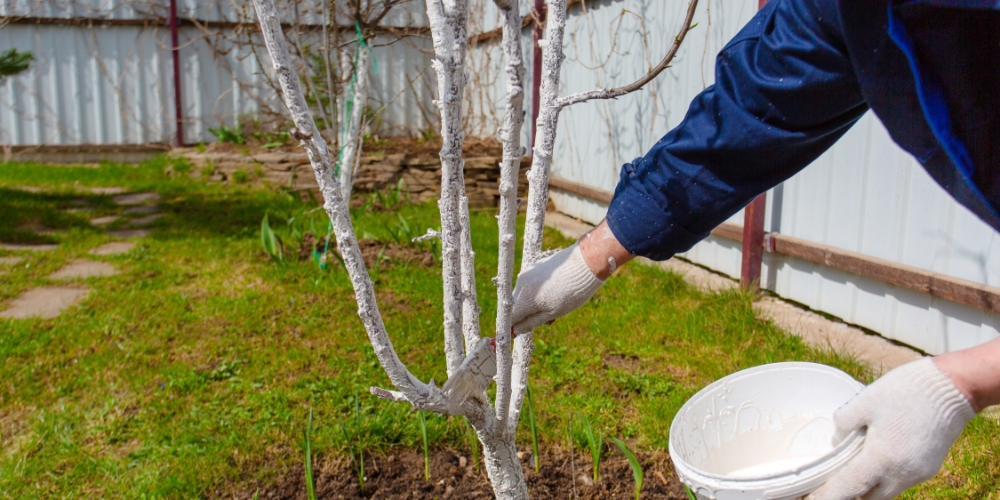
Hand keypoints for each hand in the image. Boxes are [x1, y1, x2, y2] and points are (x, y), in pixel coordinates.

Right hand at [510, 243, 603, 332]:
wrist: (585, 262)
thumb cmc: (572, 292)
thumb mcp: (553, 312)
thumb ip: (531, 322)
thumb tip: (515, 330)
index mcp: (525, 298)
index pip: (510, 316)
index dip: (513, 326)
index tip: (517, 332)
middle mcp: (521, 284)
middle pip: (514, 304)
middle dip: (524, 313)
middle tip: (544, 317)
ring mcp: (527, 272)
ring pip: (522, 293)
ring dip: (530, 301)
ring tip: (553, 302)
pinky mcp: (533, 266)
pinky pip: (528, 283)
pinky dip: (535, 290)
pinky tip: (553, 290)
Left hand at [807, 358, 975, 499]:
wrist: (952, 387)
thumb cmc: (907, 391)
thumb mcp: (864, 400)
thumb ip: (844, 423)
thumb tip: (837, 440)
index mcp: (882, 458)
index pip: (849, 488)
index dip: (828, 495)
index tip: (812, 498)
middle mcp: (902, 473)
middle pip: (869, 497)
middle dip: (850, 493)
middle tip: (831, 481)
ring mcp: (918, 473)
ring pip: (886, 491)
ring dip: (869, 486)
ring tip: (853, 467)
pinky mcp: (929, 467)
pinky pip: (901, 481)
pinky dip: (885, 476)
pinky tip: (877, 457)